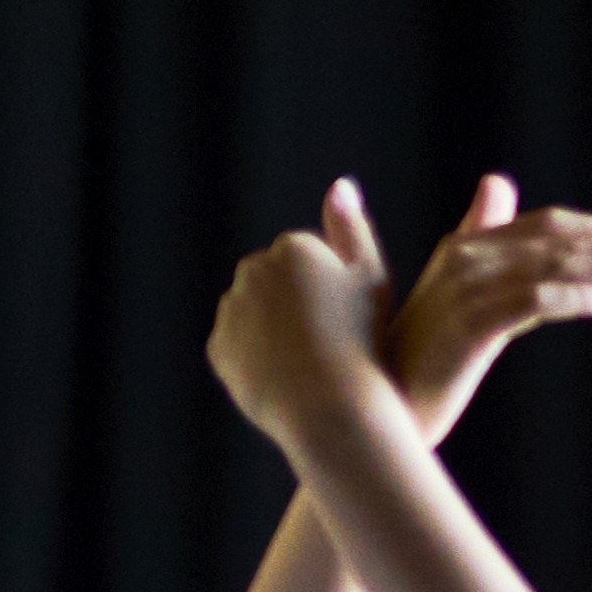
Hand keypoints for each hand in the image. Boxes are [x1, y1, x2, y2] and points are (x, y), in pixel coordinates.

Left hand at [208, 184, 400, 447]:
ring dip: (274, 330)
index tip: (348, 322)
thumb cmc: (365, 344)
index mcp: (293, 247)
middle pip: (275, 283)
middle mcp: (254, 269)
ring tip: (309, 364)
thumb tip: (340, 183)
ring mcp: (232, 309)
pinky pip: (238, 347)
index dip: (331, 292)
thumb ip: (354, 229)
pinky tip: (286, 378)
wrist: (334, 408)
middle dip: (295, 305)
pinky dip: (256, 359)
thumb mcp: (373, 281)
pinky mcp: (218, 348)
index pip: (307, 260)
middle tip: (329, 345)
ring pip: (254, 314)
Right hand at [380, 173, 591, 440]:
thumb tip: (498, 183)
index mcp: (467, 248)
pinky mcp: (467, 325)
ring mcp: (464, 289)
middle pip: (558, 241)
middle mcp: (466, 258)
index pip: (547, 227)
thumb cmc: (420, 360)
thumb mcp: (456, 294)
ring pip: (553, 266)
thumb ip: (481, 238)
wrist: (375, 410)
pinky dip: (577, 295)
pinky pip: (533, 301)